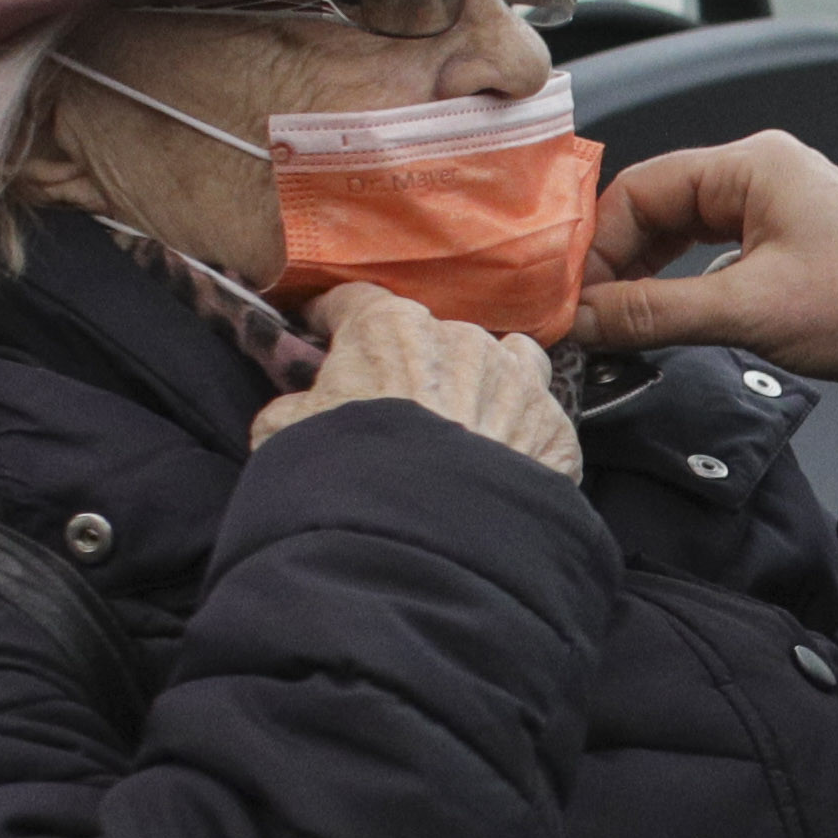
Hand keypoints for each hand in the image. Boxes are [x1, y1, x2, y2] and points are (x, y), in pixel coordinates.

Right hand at [252, 282, 579, 478]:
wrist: (428, 535)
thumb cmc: (347, 476)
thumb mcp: (285, 437)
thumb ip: (288, 409)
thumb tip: (290, 409)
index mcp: (389, 328)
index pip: (355, 302)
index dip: (337, 319)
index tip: (327, 333)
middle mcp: (461, 339)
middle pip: (435, 339)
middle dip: (416, 367)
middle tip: (399, 411)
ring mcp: (516, 380)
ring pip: (506, 362)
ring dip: (487, 384)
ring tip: (471, 423)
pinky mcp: (552, 429)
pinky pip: (537, 422)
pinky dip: (522, 439)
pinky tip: (504, 469)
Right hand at [570, 133, 837, 412]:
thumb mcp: (750, 312)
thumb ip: (655, 312)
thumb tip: (584, 317)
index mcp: (755, 163)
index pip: (642, 187)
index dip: (596, 243)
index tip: (567, 295)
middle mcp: (766, 178)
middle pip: (658, 210)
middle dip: (616, 262)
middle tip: (580, 316)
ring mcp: (781, 217)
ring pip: (685, 238)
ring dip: (648, 280)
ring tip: (613, 325)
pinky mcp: (794, 257)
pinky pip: (716, 264)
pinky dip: (684, 293)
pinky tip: (665, 326)